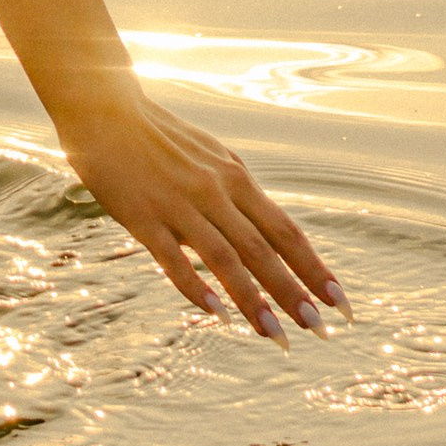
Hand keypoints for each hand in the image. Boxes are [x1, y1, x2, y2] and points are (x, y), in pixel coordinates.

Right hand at [61, 90, 347, 339]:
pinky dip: (196, 287)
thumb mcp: (209, 159)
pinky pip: (173, 258)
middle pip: (264, 250)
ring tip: (276, 336)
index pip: (286, 232)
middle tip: (320, 330)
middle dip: (295, 293)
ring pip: (226, 259)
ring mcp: (180, 205)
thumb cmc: (159, 136)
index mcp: (236, 179)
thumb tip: (259, 231)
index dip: (316, 269)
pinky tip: (216, 314)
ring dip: (253, 300)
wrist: (105, 109)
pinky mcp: (144, 216)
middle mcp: (216, 192)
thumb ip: (233, 195)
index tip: (340, 301)